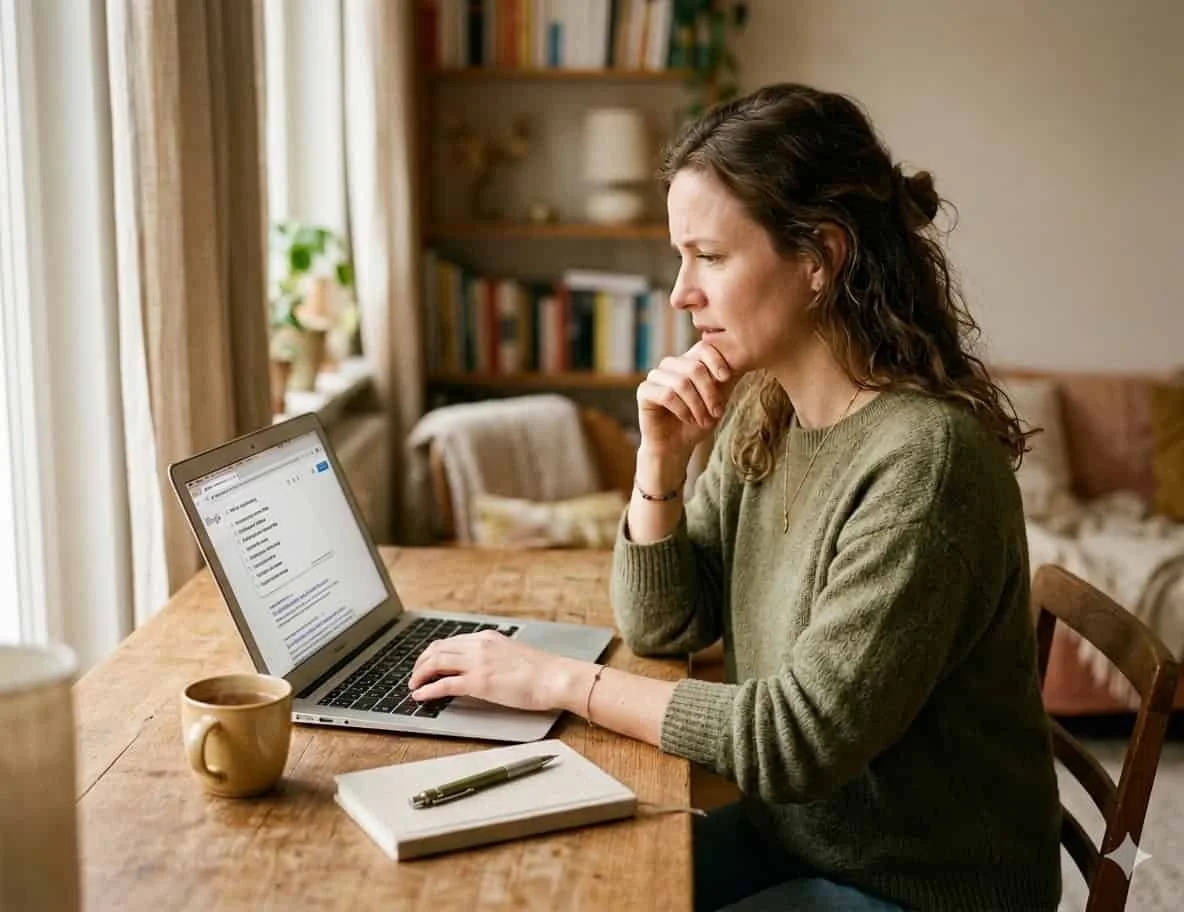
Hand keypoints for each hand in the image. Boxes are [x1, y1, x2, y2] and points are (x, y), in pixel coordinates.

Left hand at [408, 631, 583, 712]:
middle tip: (414, 675)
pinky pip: (444, 684)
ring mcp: (477, 663)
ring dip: (420, 674)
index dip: (432, 653)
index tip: (426, 662)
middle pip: (437, 649)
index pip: (450, 641)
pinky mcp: (479, 682)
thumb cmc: (541, 671)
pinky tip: (420, 696)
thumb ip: (493, 656)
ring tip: (413, 685)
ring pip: (436, 662)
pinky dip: (427, 690)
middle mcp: (479, 646)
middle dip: (421, 662)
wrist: (554, 677)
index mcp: (487, 638)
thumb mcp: (512, 653)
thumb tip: (480, 667)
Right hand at [637, 341, 737, 461]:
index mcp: (689, 361)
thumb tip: (748, 357)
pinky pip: (666, 395)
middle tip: (718, 413)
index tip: (726, 379)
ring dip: (697, 405)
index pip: (704, 347)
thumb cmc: (699, 421)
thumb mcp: (720, 398)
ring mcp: (655, 376)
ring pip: (681, 382)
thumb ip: (729, 378)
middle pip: (694, 367)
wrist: (677, 446)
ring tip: (703, 420)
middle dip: (710, 393)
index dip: (717, 361)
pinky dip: (682, 410)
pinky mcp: (644, 391)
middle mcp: (671, 365)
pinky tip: (688, 419)